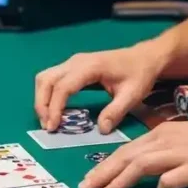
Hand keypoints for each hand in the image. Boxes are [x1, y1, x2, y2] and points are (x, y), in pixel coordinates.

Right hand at [34, 41, 165, 132]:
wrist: (144, 57)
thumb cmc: (139, 74)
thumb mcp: (132, 95)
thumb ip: (115, 112)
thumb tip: (101, 130)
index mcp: (90, 67)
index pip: (63, 86)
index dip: (55, 107)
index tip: (53, 127)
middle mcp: (76, 61)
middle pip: (46, 80)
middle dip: (42, 104)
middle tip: (48, 126)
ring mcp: (73, 62)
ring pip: (45, 78)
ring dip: (42, 99)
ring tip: (49, 121)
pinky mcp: (73, 66)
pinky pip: (52, 78)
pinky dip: (48, 94)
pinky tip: (55, 111)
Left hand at [78, 118, 187, 187]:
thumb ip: (170, 153)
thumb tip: (156, 175)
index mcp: (164, 133)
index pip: (128, 149)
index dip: (107, 164)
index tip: (92, 177)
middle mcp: (167, 140)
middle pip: (127, 156)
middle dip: (104, 172)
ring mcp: (181, 153)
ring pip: (141, 165)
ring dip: (121, 180)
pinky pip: (171, 180)